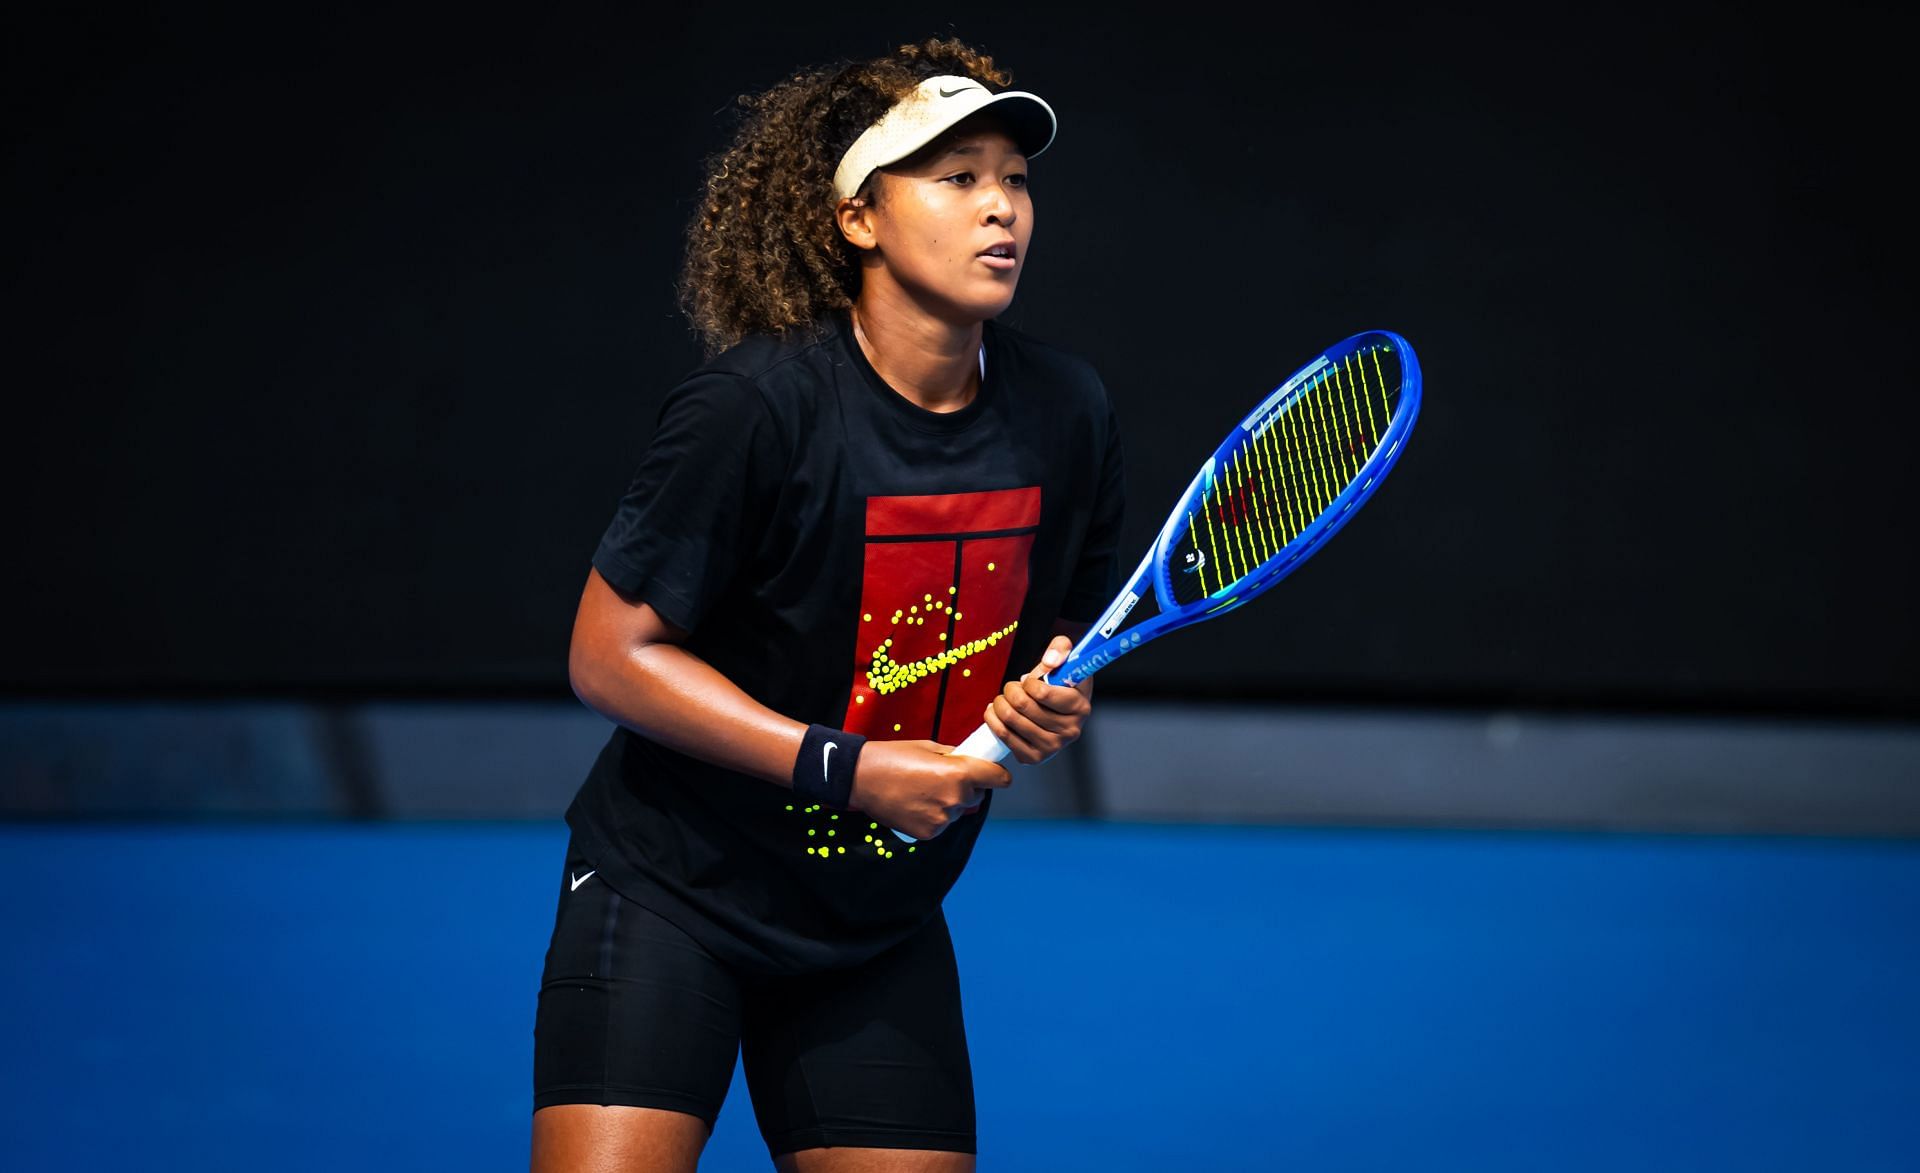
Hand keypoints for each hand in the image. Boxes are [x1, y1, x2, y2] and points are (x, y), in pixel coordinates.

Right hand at [847, 739, 1011, 840]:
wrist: (860, 778)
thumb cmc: (893, 757)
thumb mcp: (928, 747)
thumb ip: (954, 757)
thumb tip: (969, 761)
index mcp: (959, 773)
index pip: (998, 778)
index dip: (998, 775)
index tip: (995, 774)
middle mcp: (955, 799)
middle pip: (978, 796)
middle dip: (968, 787)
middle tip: (944, 778)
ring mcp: (942, 819)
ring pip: (958, 810)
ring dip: (949, 802)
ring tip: (923, 791)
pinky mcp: (929, 833)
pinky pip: (942, 823)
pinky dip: (934, 815)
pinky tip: (915, 804)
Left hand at [982, 635, 1091, 764]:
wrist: (1053, 709)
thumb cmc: (1059, 683)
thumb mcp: (1065, 658)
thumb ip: (1061, 648)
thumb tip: (1050, 662)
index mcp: (1081, 707)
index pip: (1042, 693)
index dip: (1029, 683)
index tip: (1028, 681)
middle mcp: (1070, 731)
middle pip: (1023, 706)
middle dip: (1011, 690)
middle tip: (1013, 688)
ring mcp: (1052, 747)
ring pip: (1010, 719)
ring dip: (1000, 702)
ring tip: (1005, 698)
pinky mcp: (1034, 757)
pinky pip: (1003, 736)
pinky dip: (993, 719)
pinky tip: (997, 711)